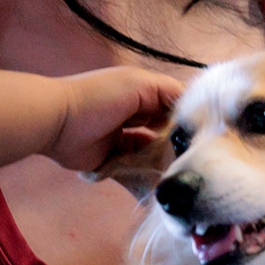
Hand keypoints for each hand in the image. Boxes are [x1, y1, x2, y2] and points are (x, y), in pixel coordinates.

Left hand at [46, 66, 186, 174]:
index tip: (207, 134)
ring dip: (163, 160)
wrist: (57, 121)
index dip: (190, 118)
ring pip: (151, 152)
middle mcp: (135, 114)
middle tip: (197, 159)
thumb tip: (192, 109)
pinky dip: (146, 174)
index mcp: (142, 93)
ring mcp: (123, 138)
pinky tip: (162, 180)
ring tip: (182, 173)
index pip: (174, 105)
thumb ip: (168, 92)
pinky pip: (134, 169)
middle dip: (178, 143)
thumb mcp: (138, 83)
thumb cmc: (99, 97)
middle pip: (165, 130)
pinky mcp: (112, 160)